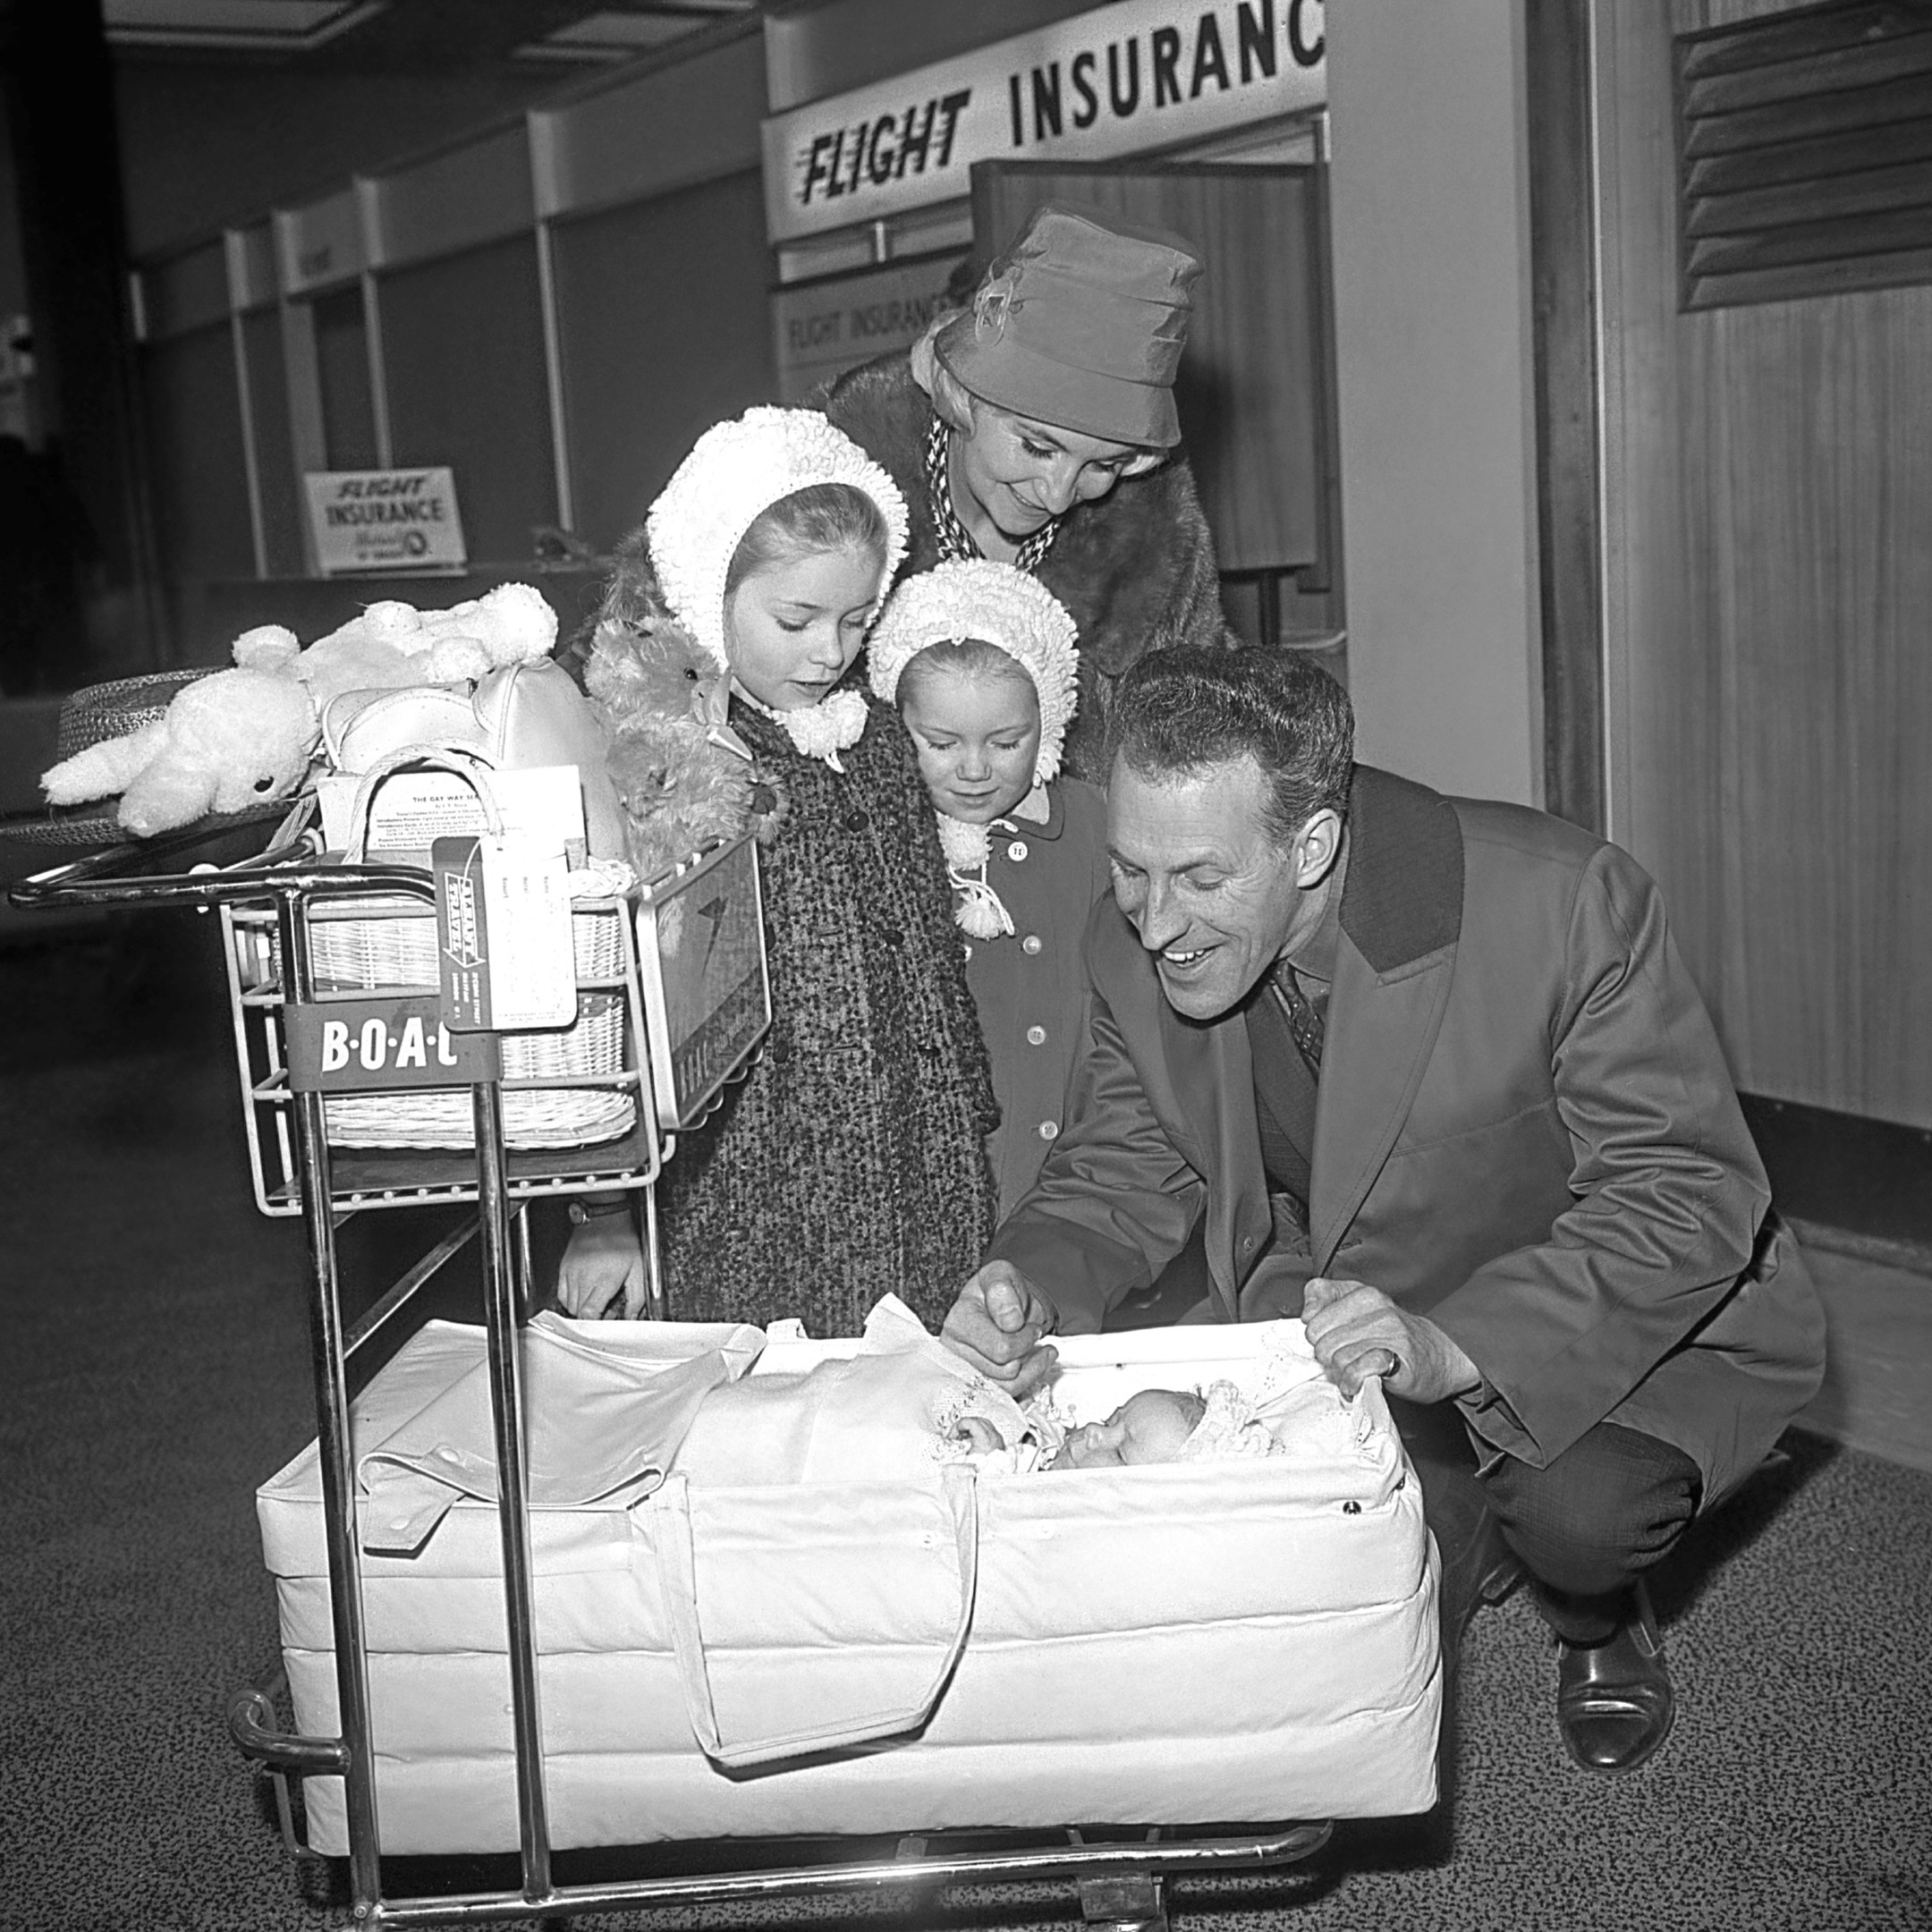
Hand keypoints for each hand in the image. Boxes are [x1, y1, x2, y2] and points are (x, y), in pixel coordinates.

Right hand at [557, 1212, 647, 1320]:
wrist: (604, 1218)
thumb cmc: (623, 1240)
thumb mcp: (639, 1269)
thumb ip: (636, 1297)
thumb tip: (631, 1317)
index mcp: (604, 1280)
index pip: (589, 1313)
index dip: (596, 1324)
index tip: (607, 1320)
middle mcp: (585, 1278)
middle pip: (579, 1313)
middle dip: (593, 1318)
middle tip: (607, 1309)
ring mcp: (572, 1274)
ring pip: (570, 1306)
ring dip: (582, 1310)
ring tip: (597, 1299)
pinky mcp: (564, 1269)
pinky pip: (562, 1295)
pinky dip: (571, 1300)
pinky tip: (584, 1294)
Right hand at [940, 1262, 1058, 1397]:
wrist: (999, 1306)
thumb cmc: (998, 1292)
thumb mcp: (1000, 1274)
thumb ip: (1003, 1290)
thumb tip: (1010, 1320)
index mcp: (958, 1323)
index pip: (1001, 1349)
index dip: (1024, 1337)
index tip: (1029, 1323)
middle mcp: (955, 1353)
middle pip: (1006, 1370)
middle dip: (1026, 1351)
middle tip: (1031, 1334)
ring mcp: (964, 1373)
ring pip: (1008, 1387)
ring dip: (1031, 1368)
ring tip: (1038, 1349)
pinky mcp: (976, 1388)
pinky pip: (1007, 1396)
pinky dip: (1028, 1380)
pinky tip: (1035, 1364)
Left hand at [1300, 1277, 1480, 1403]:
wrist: (1439, 1358)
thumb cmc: (1393, 1336)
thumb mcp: (1358, 1309)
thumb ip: (1325, 1301)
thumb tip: (1306, 1314)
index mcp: (1362, 1292)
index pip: (1313, 1315)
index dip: (1317, 1334)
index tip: (1332, 1339)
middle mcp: (1377, 1307)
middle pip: (1321, 1340)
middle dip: (1328, 1356)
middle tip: (1344, 1360)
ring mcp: (1389, 1331)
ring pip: (1337, 1357)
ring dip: (1341, 1372)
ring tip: (1354, 1370)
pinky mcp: (1398, 1358)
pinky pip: (1356, 1371)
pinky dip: (1353, 1382)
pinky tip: (1358, 1381)